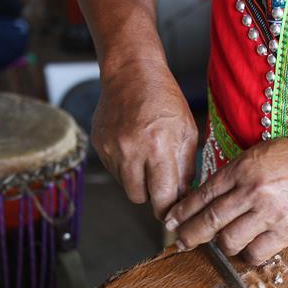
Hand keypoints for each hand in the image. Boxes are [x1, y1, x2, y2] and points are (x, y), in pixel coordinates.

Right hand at [92, 60, 197, 219]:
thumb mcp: (187, 133)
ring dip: (139, 181)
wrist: (131, 73)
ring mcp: (111, 149)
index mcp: (158, 148)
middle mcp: (131, 151)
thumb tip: (184, 197)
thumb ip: (186, 169)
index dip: (169, 211)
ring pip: (126, 186)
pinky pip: (114, 171)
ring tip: (148, 159)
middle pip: (140, 198)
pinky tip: (134, 148)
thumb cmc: (165, 100)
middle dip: (153, 195)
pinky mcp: (99, 145)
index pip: (162, 198)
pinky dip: (126, 167)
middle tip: (163, 182)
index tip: (174, 214)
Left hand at [164, 136, 287, 263]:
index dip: (183, 212)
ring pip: (230, 241)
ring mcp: (270, 214)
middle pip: (211, 221)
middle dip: (191, 235)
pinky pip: (256, 253)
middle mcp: (253, 191)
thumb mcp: (261, 154)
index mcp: (244, 169)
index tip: (171, 222)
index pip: (204, 195)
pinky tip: (250, 249)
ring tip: (226, 242)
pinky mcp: (287, 232)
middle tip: (181, 243)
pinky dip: (248, 255)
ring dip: (223, 245)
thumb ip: (236, 174)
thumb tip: (210, 196)